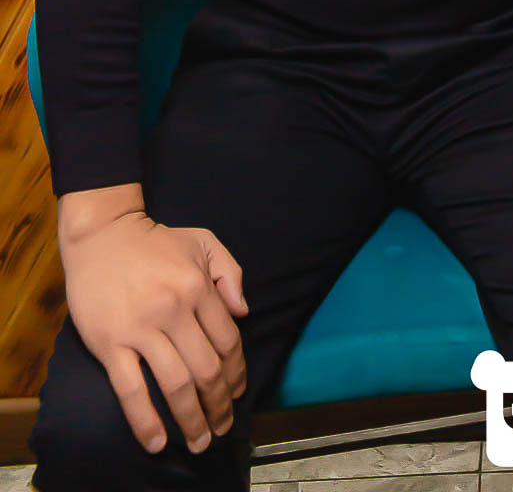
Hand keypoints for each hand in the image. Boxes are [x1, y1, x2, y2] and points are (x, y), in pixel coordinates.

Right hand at [60, 204, 247, 454]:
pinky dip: (146, 420)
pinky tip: (158, 441)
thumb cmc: (156, 241)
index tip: (238, 394)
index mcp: (197, 285)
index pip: (227, 341)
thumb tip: (244, 313)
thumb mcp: (203, 241)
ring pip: (175, 384)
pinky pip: (131, 390)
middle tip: (223, 428)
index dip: (237, 373)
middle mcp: (174, 308)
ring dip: (192, 420)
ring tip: (200, 441)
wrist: (103, 235)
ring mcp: (140, 328)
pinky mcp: (110, 343)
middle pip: (206, 369)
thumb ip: (230, 273)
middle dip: (219, 405)